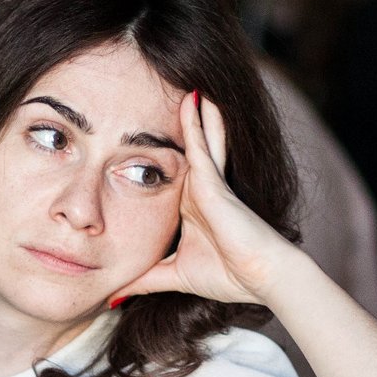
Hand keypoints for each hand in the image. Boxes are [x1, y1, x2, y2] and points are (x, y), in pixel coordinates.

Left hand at [109, 92, 301, 307]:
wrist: (262, 278)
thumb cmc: (229, 277)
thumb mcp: (174, 276)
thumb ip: (147, 279)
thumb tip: (115, 296)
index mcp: (190, 207)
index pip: (168, 172)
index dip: (155, 151)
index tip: (136, 129)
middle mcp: (199, 190)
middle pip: (181, 148)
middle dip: (171, 122)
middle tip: (155, 91)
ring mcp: (208, 184)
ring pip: (194, 141)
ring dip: (188, 114)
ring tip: (179, 81)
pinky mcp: (215, 184)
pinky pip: (203, 147)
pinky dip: (197, 124)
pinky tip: (192, 98)